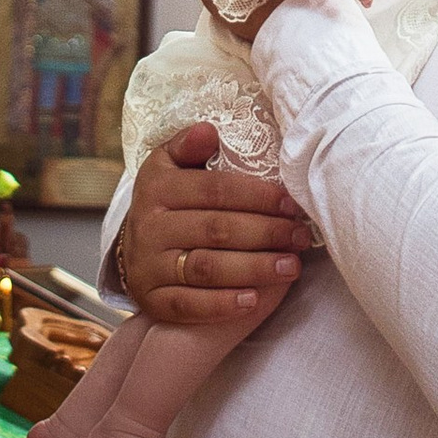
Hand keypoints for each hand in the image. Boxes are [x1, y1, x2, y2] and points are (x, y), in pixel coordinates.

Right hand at [117, 124, 309, 325]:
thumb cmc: (170, 203)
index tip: (291, 204)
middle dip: (265, 232)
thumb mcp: (171, 167)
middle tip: (300, 236)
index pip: (214, 189)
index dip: (257, 196)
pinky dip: (222, 305)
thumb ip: (190, 147)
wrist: (137, 251)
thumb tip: (209, 131)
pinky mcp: (152, 301)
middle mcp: (148, 227)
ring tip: (291, 266)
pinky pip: (189, 306)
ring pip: (206, 268)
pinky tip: (254, 300)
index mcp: (156, 187)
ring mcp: (148, 267)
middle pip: (216, 229)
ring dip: (254, 269)